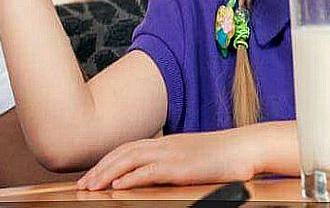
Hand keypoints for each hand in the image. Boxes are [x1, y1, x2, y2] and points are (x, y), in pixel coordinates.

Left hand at [76, 131, 256, 190]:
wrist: (247, 148)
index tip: (92, 173)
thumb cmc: (223, 155)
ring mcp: (171, 154)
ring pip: (130, 160)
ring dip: (108, 173)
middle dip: (100, 168)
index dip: (107, 160)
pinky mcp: (180, 167)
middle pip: (122, 153)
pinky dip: (130, 177)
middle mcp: (163, 145)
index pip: (127, 148)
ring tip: (92, 185)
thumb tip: (157, 174)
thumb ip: (172, 163)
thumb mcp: (191, 157)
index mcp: (165, 142)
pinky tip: (117, 186)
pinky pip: (150, 171)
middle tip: (83, 183)